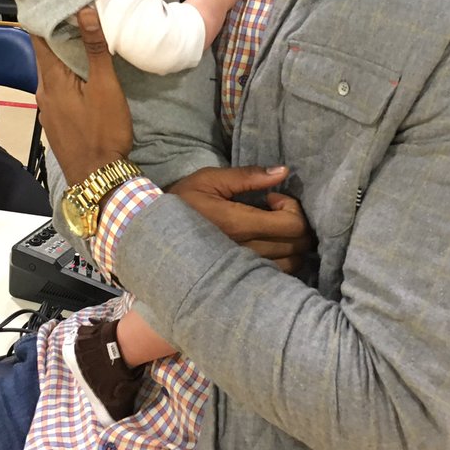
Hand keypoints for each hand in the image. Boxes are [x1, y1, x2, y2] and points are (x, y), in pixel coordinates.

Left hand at [32, 5, 131, 185]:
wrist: (97, 178)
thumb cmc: (103, 131)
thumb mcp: (105, 87)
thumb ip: (95, 50)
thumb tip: (84, 11)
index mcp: (51, 79)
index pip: (39, 38)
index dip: (45, 16)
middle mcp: (43, 91)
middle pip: (46, 54)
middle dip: (58, 33)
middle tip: (76, 13)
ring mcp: (47, 109)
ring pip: (52, 72)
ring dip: (64, 56)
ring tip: (82, 39)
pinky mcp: (55, 121)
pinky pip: (57, 89)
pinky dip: (66, 75)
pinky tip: (81, 74)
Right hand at [169, 166, 314, 273]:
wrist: (152, 233)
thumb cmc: (181, 202)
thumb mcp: (210, 180)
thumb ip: (248, 176)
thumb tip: (283, 171)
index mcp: (239, 224)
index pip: (292, 225)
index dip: (292, 208)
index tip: (273, 198)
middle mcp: (245, 250)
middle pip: (296, 245)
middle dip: (296, 224)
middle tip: (276, 211)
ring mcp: (243, 268)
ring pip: (291, 264)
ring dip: (291, 244)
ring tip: (273, 229)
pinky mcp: (239, 277)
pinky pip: (275, 275)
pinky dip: (282, 260)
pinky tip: (268, 246)